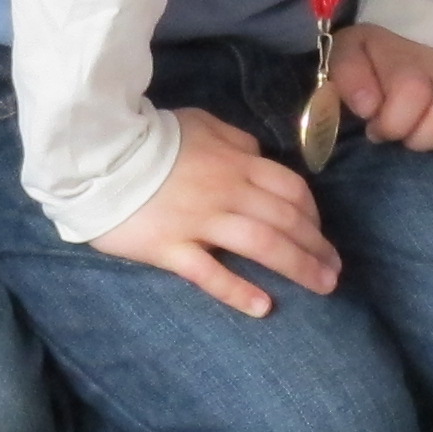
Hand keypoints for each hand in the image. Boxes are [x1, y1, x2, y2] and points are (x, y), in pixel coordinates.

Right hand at [87, 107, 340, 315]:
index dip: (313, 213)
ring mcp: (199, 222)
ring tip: (322, 287)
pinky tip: (262, 307)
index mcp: (235, 164)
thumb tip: (257, 157)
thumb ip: (233, 141)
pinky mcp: (170, 248)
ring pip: (261, 245)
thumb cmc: (149, 138)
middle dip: (317, 247)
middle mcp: (226, 193)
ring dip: (298, 267)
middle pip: (286, 220)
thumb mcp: (200, 123)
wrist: (98, 153)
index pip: (290, 189)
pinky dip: (238, 291)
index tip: (320, 233)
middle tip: (334, 270)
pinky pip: (209, 273)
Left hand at [329, 24, 432, 153]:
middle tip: (405, 132)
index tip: (377, 127)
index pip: (411, 94)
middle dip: (419, 138)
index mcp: (410, 62)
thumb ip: (351, 77)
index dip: (391, 122)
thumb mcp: (352, 52)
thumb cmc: (382, 49)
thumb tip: (367, 108)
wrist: (427, 25)